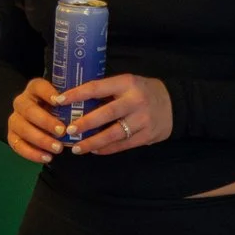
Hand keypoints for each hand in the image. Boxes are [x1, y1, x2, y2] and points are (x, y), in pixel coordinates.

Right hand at [5, 78, 68, 164]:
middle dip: (46, 121)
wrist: (46, 124)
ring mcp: (15, 119)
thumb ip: (72, 102)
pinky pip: (17, 145)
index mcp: (34, 89)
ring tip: (58, 148)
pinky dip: (32, 153)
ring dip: (40, 139)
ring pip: (22, 128)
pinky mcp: (12, 136)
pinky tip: (47, 158)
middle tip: (63, 131)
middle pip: (29, 110)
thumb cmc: (60, 110)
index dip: (47, 93)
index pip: (38, 86)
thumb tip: (88, 103)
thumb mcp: (66, 102)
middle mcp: (21, 102)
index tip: (59, 101)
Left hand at [55, 74, 172, 156]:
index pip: (97, 87)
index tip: (59, 100)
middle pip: (107, 113)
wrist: (175, 104)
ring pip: (114, 134)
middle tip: (68, 130)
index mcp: (127, 83)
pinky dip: (107, 149)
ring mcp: (143, 120)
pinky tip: (94, 150)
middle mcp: (135, 101)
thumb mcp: (127, 83)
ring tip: (76, 147)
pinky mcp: (147, 136)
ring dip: (93, 142)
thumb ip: (107, 91)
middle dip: (85, 123)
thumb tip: (75, 101)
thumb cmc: (143, 91)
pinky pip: (123, 145)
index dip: (77, 94)